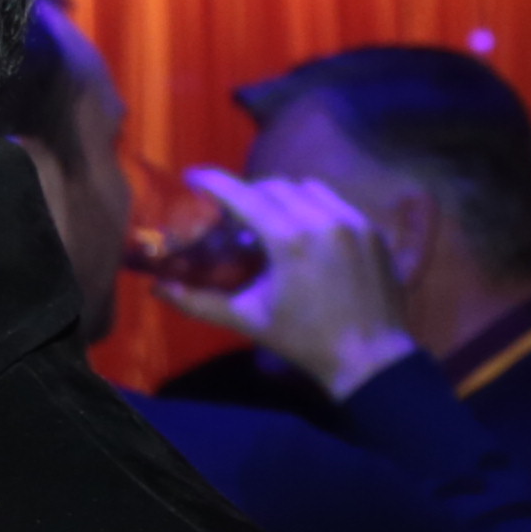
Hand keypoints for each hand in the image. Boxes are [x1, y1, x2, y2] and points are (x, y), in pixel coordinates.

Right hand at [180, 171, 419, 397]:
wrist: (370, 356)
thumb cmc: (303, 340)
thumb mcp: (248, 320)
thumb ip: (199, 302)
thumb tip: (158, 289)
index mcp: (290, 241)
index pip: (245, 196)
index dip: (215, 182)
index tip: (194, 175)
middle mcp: (323, 220)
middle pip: (275, 185)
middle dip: (248, 192)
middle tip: (233, 213)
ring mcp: (353, 221)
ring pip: (308, 188)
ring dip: (282, 196)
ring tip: (271, 220)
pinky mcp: (372, 230)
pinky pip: (336, 203)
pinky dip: (313, 208)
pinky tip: (306, 233)